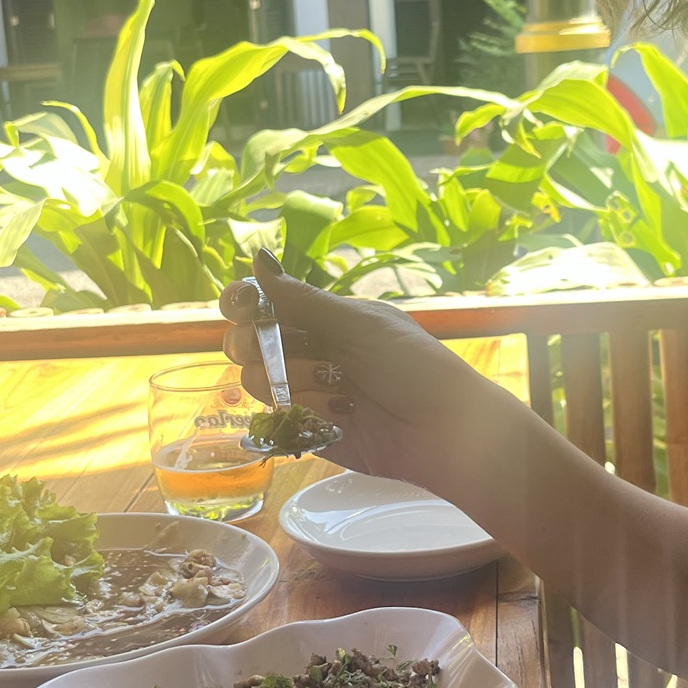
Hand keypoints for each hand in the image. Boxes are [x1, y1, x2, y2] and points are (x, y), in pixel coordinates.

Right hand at [219, 252, 515, 488]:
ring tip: (338, 387)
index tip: (247, 307)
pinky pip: (274, 420)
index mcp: (321, 318)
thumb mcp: (358, 324)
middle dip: (257, 344)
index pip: (261, 303)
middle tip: (298, 351)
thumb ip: (302, 300)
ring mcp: (305, 392)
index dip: (243, 303)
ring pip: (255, 381)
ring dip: (291, 380)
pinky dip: (299, 414)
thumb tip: (258, 258)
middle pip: (245, 342)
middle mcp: (307, 351)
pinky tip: (338, 414)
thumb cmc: (412, 365)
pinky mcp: (307, 430)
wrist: (444, 430)